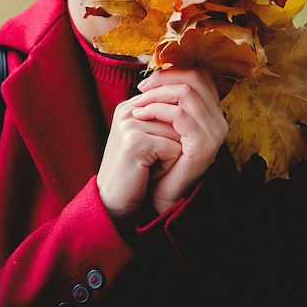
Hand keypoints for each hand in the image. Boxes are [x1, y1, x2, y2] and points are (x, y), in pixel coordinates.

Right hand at [97, 97, 181, 218]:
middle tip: (150, 161)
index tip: (154, 150)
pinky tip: (148, 173)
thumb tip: (195, 109)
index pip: (172, 106)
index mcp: (131, 105)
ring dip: (171, 156)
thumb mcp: (149, 139)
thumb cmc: (135, 172)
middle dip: (173, 145)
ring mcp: (130, 124)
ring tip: (148, 166)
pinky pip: (173, 150)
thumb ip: (164, 119)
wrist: (112, 202)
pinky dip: (167, 167)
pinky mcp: (135, 141)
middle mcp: (129, 110)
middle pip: (177, 120)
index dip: (173, 132)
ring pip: (178, 134)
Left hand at [132, 68, 227, 212]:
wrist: (160, 194)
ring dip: (157, 94)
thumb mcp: (166, 122)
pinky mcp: (204, 145)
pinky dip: (157, 109)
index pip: (199, 75)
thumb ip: (168, 100)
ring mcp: (215, 133)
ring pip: (187, 93)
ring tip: (138, 104)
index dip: (172, 72)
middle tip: (141, 88)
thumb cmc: (160, 155)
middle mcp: (219, 120)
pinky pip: (180, 115)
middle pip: (195, 78)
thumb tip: (152, 73)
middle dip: (164, 78)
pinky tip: (141, 115)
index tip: (147, 83)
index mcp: (212, 111)